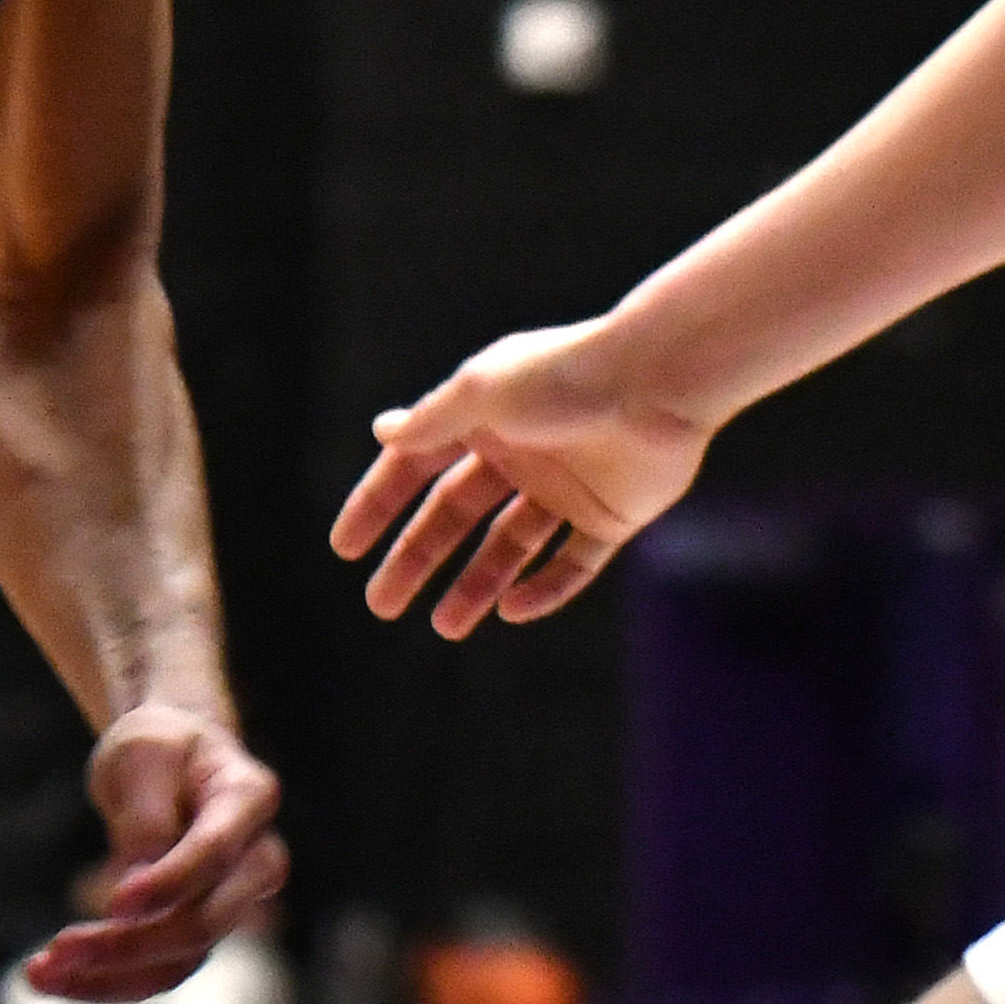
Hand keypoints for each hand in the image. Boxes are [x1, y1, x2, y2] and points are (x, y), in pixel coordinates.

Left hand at [29, 704, 284, 1003]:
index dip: (169, 882)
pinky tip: (51, 975)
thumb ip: (144, 821)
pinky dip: (105, 980)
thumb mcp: (142, 756)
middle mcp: (255, 859)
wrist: (170, 757)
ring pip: (179, 961)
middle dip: (129, 945)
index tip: (113, 902)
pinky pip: (157, 970)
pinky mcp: (195, 929)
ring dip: (107, 976)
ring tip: (38, 973)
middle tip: (57, 949)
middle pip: (205, 922)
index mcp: (248, 797)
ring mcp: (230, 902)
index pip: (216, 852)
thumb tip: (134, 905)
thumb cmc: (158, 748)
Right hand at [329, 316, 712, 639]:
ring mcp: (567, 486)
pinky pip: (571, 565)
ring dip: (475, 585)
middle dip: (417, 558)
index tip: (345, 549)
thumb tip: (382, 432)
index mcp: (484, 417)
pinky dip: (543, 590)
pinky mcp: (611, 516)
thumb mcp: (482, 393)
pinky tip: (511, 610)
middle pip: (456, 515)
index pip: (417, 466)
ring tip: (444, 627)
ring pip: (509, 546)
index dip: (379, 504)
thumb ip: (432, 421)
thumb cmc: (564, 376)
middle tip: (381, 605)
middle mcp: (522, 452)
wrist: (658, 383)